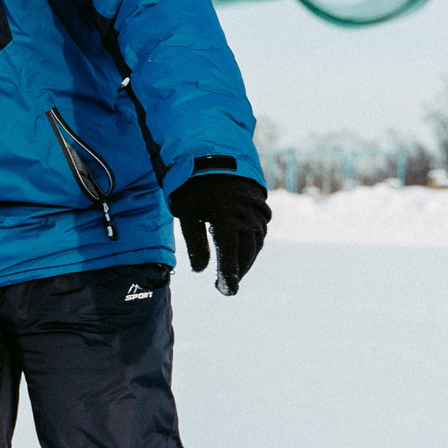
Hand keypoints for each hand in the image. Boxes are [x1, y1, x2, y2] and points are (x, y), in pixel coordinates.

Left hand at [169, 169, 271, 295]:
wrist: (216, 157)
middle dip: (237, 273)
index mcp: (227, 218)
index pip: (231, 254)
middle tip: (225, 288)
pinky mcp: (259, 209)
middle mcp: (246, 217)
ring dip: (246, 262)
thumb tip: (201, 270)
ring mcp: (255, 213)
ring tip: (233, 275)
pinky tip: (243, 255)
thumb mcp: (186, 212)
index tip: (226, 290)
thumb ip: (194, 241)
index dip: (229, 274)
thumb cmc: (195, 185)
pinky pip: (260, 234)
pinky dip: (253, 247)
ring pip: (256, 245)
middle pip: (246, 253)